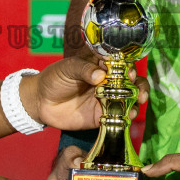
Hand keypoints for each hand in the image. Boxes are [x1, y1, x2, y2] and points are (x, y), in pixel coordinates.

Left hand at [23, 55, 147, 131]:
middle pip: (130, 81)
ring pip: (128, 99)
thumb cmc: (54, 78)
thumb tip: (100, 75)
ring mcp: (106, 99)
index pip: (121, 63)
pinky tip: (128, 116)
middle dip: (139, 84)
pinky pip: (118, 116)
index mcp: (100, 65)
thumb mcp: (67, 68)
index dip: (128, 67)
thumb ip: (83, 69)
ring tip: (137, 102)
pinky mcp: (102, 116)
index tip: (129, 72)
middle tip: (138, 89)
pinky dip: (126, 116)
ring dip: (136, 100)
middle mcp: (108, 81)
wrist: (40, 102)